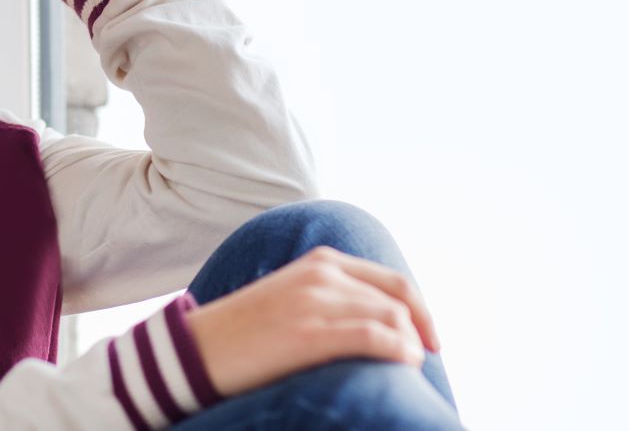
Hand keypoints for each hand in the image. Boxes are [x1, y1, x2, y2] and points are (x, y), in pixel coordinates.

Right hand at [182, 245, 442, 398]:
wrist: (199, 347)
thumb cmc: (246, 330)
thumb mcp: (292, 295)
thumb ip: (330, 296)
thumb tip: (375, 321)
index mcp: (319, 261)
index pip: (391, 280)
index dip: (421, 310)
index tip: (429, 338)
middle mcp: (321, 274)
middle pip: (397, 299)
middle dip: (421, 330)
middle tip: (425, 357)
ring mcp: (315, 301)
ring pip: (391, 316)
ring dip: (411, 343)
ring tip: (411, 365)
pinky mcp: (309, 332)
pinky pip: (372, 336)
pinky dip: (398, 350)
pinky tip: (404, 363)